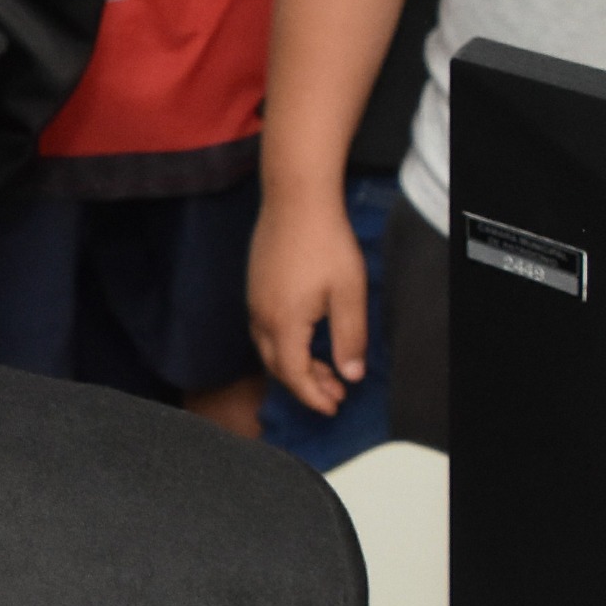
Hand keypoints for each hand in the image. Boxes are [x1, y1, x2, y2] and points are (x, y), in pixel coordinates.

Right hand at [248, 185, 371, 414]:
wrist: (296, 199)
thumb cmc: (326, 243)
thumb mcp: (349, 293)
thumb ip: (349, 338)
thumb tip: (351, 375)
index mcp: (284, 324)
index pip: (294, 375)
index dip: (313, 396)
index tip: (333, 406)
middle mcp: (261, 317)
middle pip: (278, 366)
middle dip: (306, 385)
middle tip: (335, 391)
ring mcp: (254, 300)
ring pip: (269, 348)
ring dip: (295, 365)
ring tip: (325, 368)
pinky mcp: (254, 285)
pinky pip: (264, 329)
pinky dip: (285, 345)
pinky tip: (306, 337)